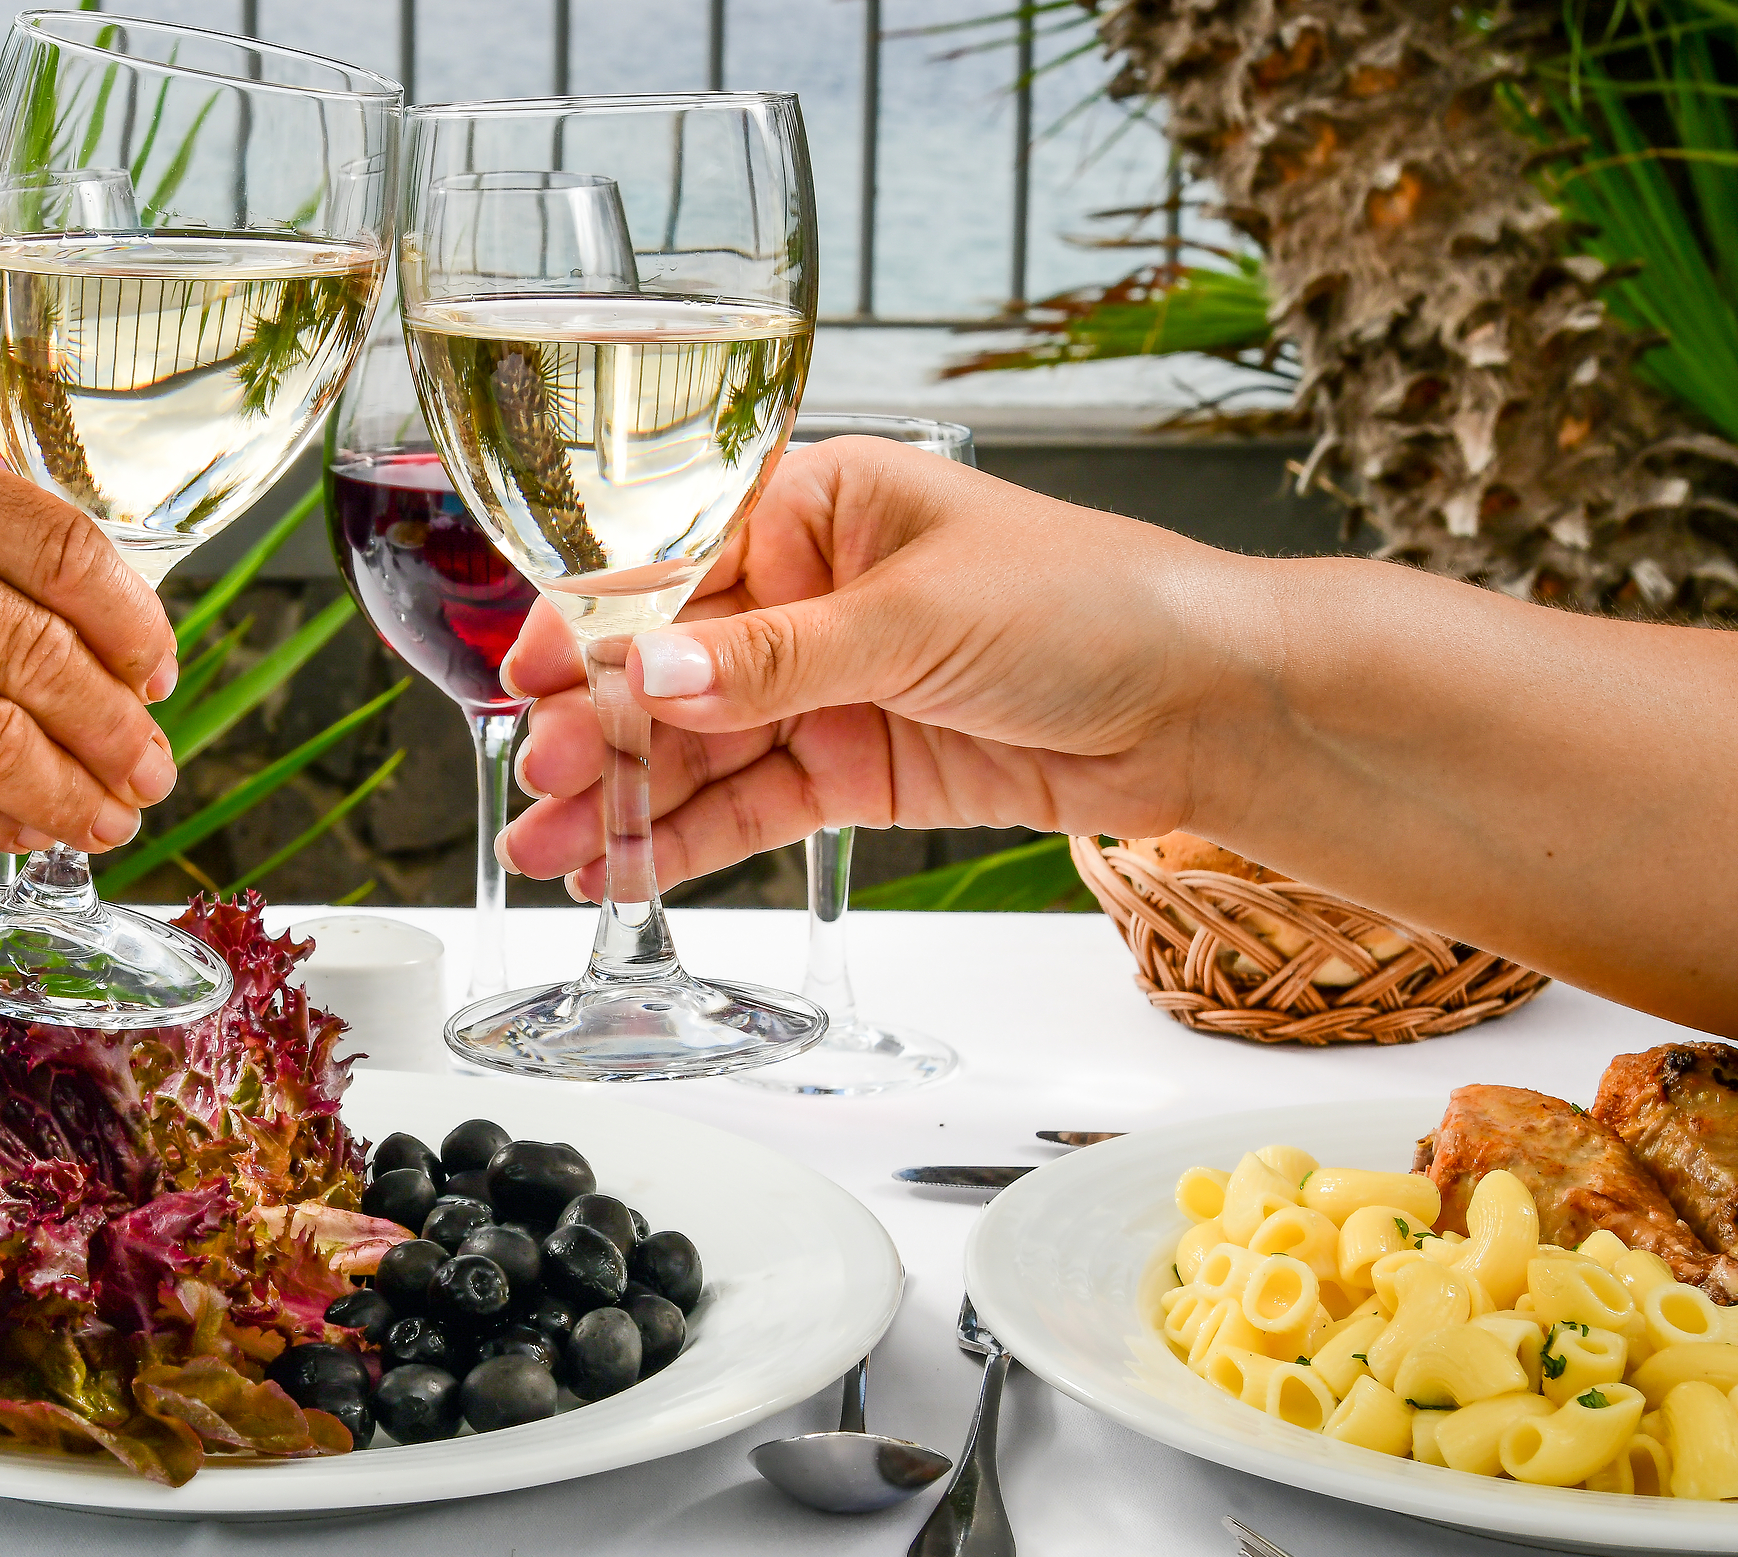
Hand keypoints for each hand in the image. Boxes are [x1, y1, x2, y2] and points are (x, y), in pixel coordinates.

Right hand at [499, 436, 1265, 896]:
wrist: (1209, 706)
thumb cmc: (1095, 602)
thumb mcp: (918, 617)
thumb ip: (776, 657)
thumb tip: (650, 668)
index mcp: (816, 505)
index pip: (669, 559)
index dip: (589, 620)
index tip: (528, 674)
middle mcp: (807, 593)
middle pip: (667, 663)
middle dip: (598, 725)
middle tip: (541, 782)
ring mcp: (827, 686)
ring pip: (696, 747)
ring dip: (623, 798)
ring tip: (551, 852)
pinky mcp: (855, 768)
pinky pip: (750, 806)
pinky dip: (686, 840)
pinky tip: (620, 869)